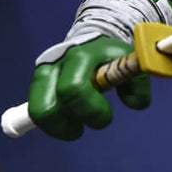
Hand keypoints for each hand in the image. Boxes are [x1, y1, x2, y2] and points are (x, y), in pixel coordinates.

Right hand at [27, 36, 150, 139]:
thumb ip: (137, 85)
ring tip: (74, 127)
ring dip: (57, 128)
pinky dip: (51, 123)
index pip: (74, 89)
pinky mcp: (37, 83)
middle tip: (84, 128)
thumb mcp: (128, 65)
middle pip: (48, 107)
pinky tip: (66, 123)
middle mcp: (57, 64)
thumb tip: (134, 104)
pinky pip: (35, 112)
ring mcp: (43, 73)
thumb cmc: (112, 58)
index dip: (91, 110)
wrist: (91, 43)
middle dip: (69, 126)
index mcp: (81, 57)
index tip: (106, 117)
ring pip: (37, 113)